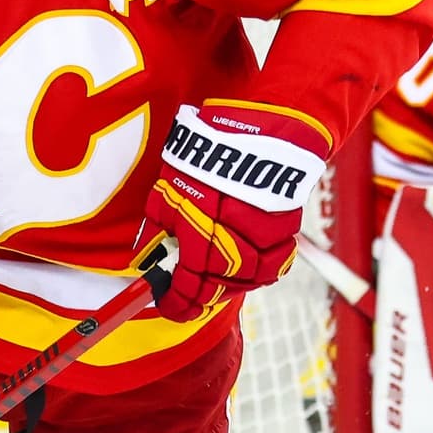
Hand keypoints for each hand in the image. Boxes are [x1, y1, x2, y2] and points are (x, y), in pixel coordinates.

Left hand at [139, 102, 329, 323]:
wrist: (258, 124)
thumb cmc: (209, 150)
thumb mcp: (169, 185)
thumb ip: (159, 224)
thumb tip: (147, 256)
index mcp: (197, 226)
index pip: (188, 281)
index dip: (178, 301)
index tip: (171, 307)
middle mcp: (231, 234)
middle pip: (219, 284)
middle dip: (202, 296)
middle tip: (191, 299)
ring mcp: (261, 233)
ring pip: (249, 278)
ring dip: (231, 285)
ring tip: (218, 284)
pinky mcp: (286, 226)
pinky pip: (277, 263)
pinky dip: (262, 271)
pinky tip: (250, 270)